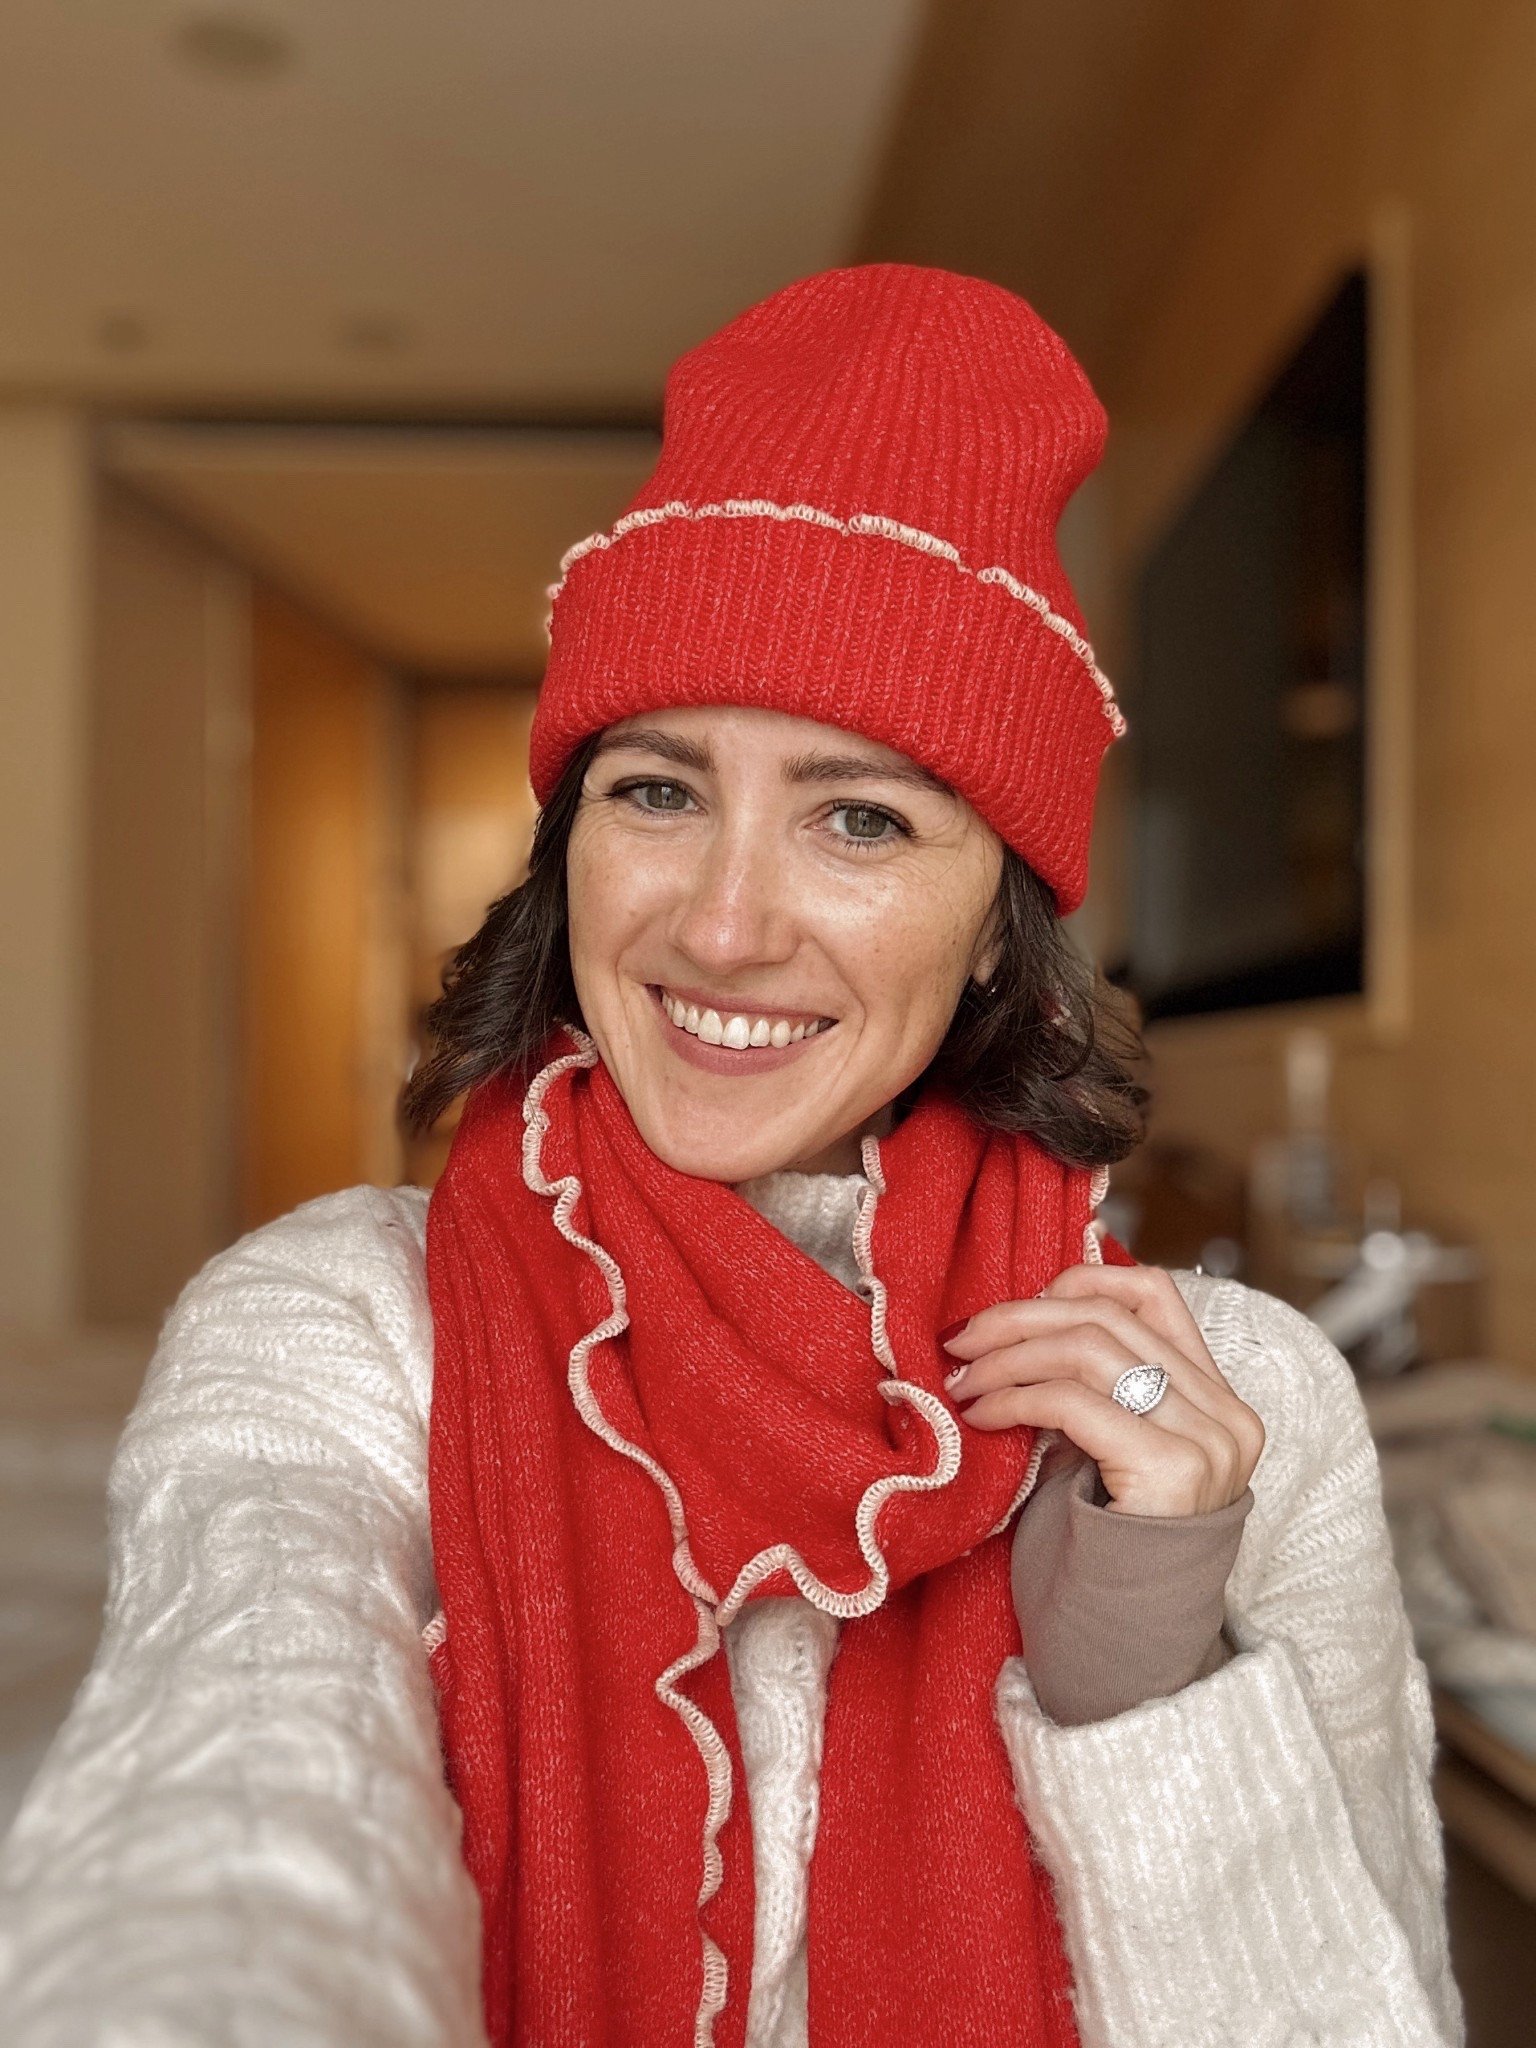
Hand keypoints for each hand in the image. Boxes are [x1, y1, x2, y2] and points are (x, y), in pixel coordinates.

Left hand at [942, 1265, 1264, 1516]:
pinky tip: (981, 1415)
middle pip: (1109, 1317)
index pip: (1155, 1293)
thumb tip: (1019, 1320)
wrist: (1122, 1646)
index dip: (1079, 1281)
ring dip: (1008, 1358)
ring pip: (1088, 1350)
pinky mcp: (1171, 1471)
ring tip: (962, 1381)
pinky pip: (1075, 1402)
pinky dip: (1015, 1398)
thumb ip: (1095, 1388)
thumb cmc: (1103, 1548)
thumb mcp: (1105, 1449)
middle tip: (960, 1340)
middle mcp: (1227, 1415)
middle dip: (1020, 1319)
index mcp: (1219, 1399)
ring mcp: (1208, 1443)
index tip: (1015, 1307)